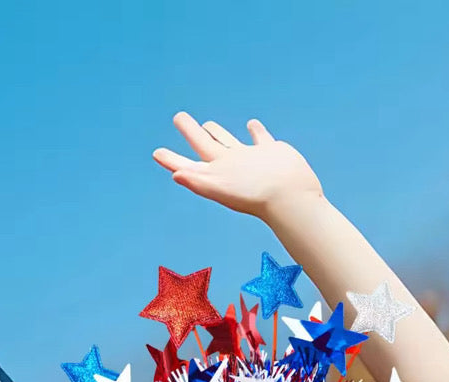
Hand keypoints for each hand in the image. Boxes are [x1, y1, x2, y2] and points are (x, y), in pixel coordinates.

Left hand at [152, 112, 323, 217]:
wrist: (292, 198)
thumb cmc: (258, 196)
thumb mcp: (224, 189)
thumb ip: (199, 182)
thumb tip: (175, 174)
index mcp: (216, 173)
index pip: (188, 164)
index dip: (172, 159)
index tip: (157, 153)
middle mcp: (230, 166)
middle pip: (205, 145)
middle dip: (190, 131)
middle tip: (179, 117)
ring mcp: (250, 159)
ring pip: (229, 141)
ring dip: (218, 132)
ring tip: (208, 124)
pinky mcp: (270, 152)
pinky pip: (260, 138)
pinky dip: (255, 131)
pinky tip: (251, 125)